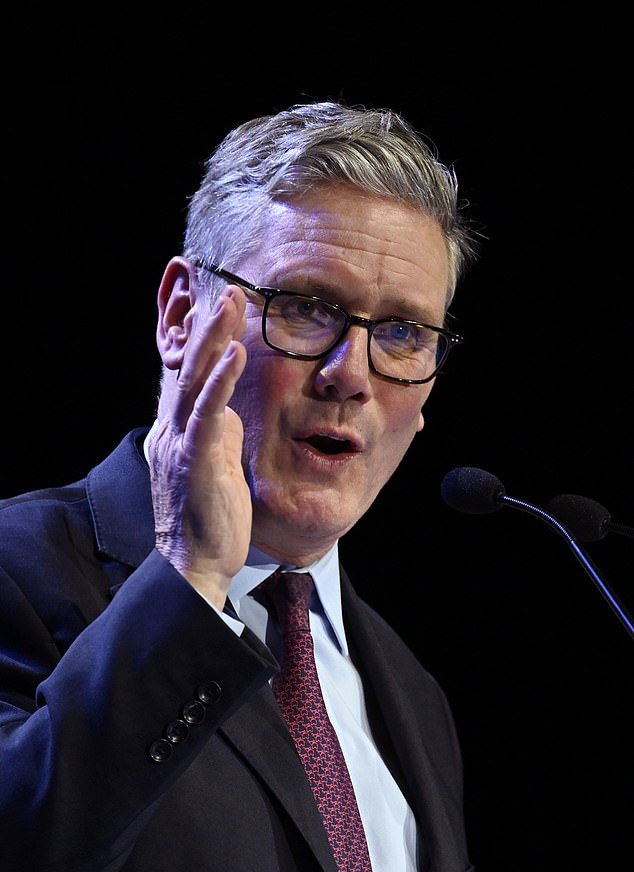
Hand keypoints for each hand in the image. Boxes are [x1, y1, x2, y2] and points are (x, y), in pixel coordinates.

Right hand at [148, 285, 250, 609]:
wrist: (196, 562)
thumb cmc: (210, 516)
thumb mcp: (215, 462)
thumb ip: (218, 432)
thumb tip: (228, 410)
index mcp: (180, 429)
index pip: (188, 373)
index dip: (200, 337)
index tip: (217, 303)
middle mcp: (174, 429)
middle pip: (188, 366)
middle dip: (209, 326)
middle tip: (231, 289)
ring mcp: (182, 442)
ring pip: (194, 380)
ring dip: (214, 339)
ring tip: (232, 303)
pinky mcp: (196, 459)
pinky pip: (208, 413)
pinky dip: (221, 380)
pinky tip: (235, 353)